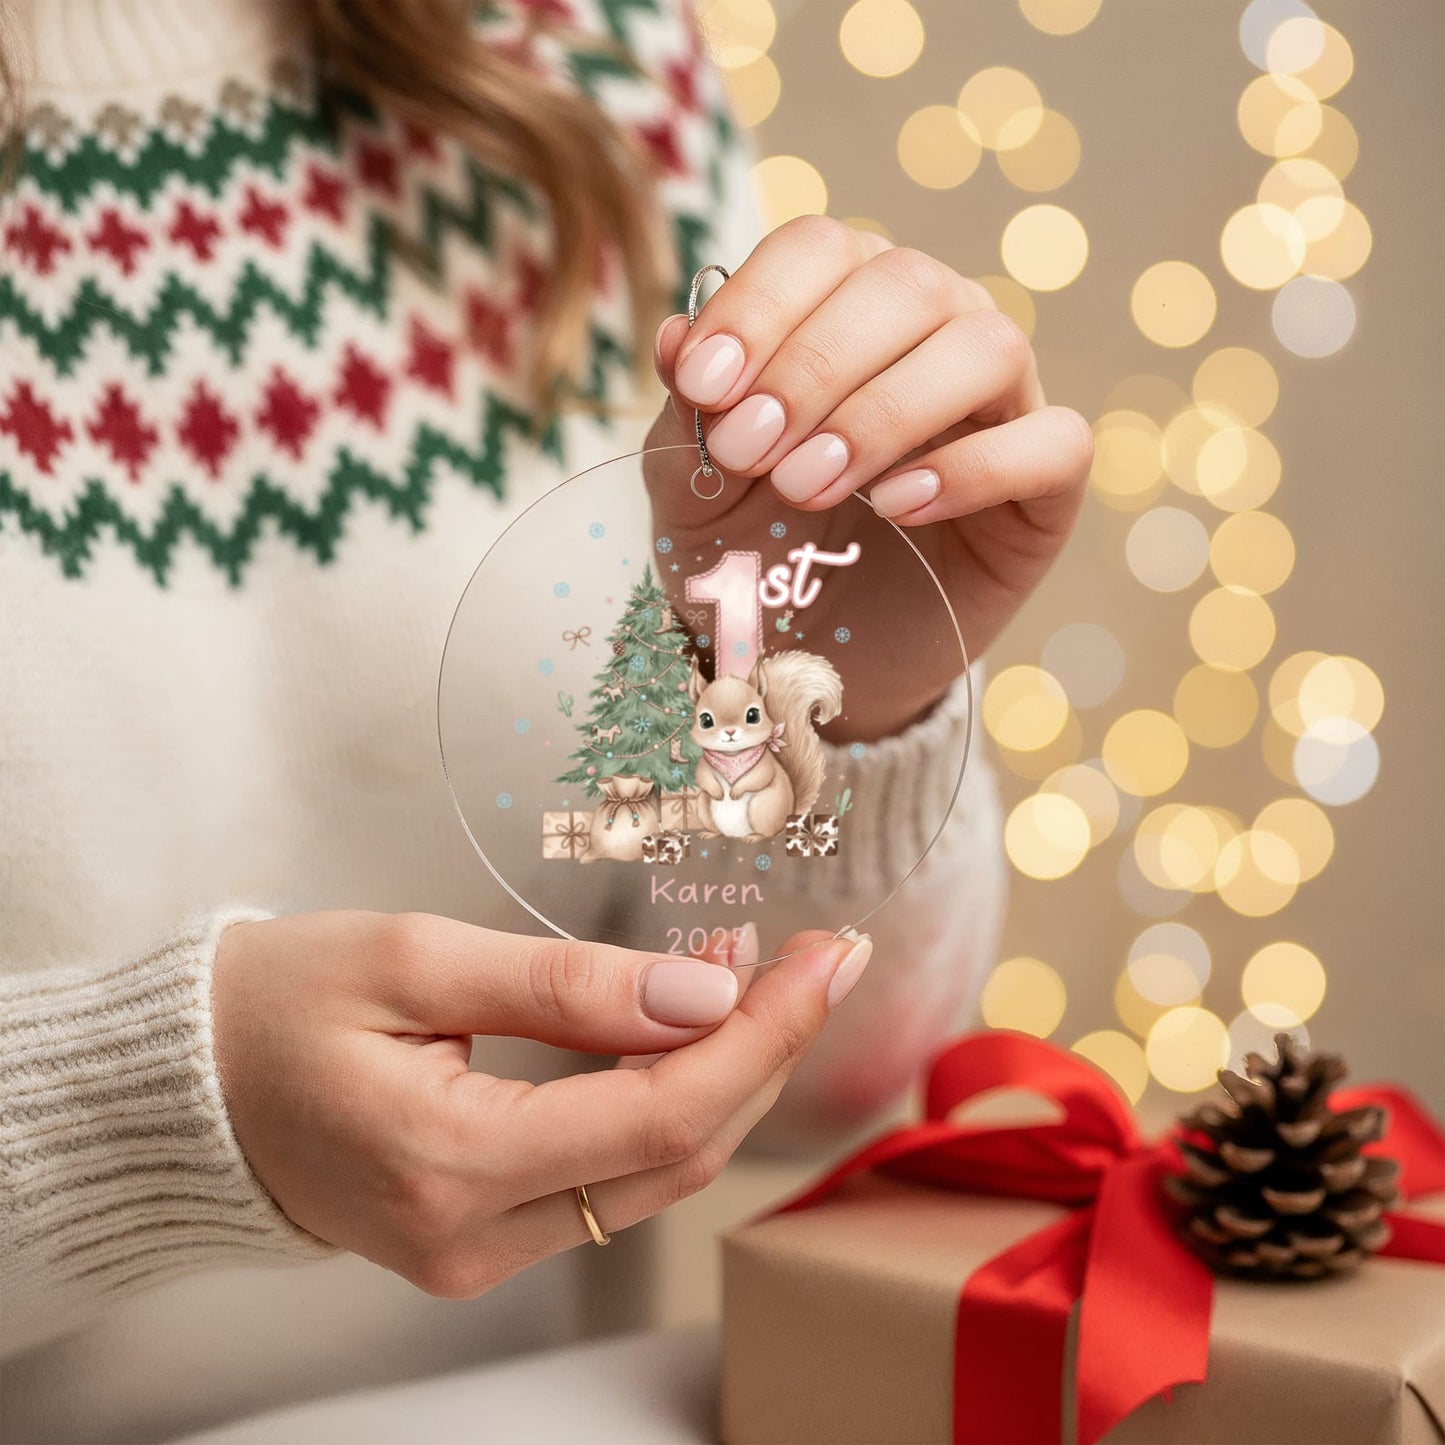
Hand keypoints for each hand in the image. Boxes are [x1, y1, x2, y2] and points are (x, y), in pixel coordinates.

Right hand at [211, 911, 869, 1296]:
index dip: (766, 1035)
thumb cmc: (275, 1005)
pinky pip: (608, 1181)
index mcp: (447, 1162)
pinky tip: (685, 1031)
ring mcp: (474, 1255)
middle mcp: (470, 1237)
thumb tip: (703, 996)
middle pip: (678, 1154)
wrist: (182, 1089)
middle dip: (765, 1050)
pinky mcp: (477, 1243)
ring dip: (722, 1076)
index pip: (662, 1114)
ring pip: (654, 1177)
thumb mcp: (413, 957)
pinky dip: (663, 1105)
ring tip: (754, 977)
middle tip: (814, 959)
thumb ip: (563, 985)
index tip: (831, 958)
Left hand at [645, 217, 1092, 736]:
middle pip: (907, 283)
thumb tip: (678, 333)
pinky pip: (1052, 444)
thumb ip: (687, 415)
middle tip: (750, 451)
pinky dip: (974, 468)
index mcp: (844, 304)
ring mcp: (1000, 406)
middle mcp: (934, 332)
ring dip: (884, 412)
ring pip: (986, 347)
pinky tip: (898, 508)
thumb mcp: (694, 491)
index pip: (822, 248)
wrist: (803, 666)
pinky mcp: (1044, 490)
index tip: (704, 386)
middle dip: (813, 366)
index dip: (761, 305)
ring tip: (807, 486)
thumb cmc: (753, 556)